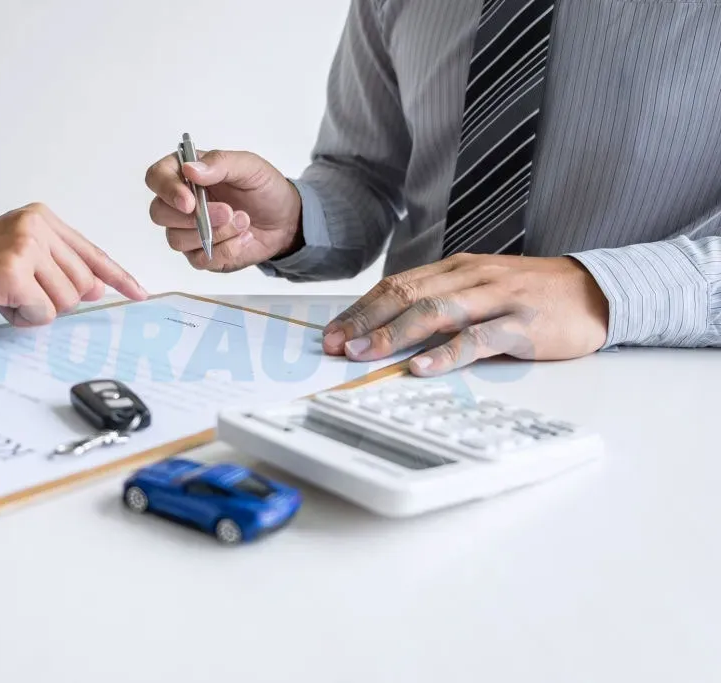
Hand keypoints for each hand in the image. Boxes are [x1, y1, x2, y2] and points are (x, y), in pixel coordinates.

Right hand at [0, 203, 146, 324]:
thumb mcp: (18, 255)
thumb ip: (59, 267)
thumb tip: (99, 288)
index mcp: (41, 218)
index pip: (92, 252)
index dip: (118, 276)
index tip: (140, 292)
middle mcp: (37, 226)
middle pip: (84, 285)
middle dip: (57, 301)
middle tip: (21, 294)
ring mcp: (25, 246)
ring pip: (66, 301)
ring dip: (37, 310)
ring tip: (6, 295)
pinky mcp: (13, 271)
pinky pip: (42, 312)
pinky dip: (23, 317)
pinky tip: (0, 302)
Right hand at [145, 148, 303, 271]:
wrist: (285, 220)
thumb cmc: (264, 189)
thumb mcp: (249, 166)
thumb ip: (220, 163)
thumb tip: (190, 169)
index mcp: (186, 174)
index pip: (156, 178)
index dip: (167, 190)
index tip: (190, 201)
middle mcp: (181, 203)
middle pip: (159, 213)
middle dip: (194, 217)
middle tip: (228, 211)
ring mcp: (187, 231)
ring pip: (177, 239)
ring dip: (215, 233)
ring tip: (244, 221)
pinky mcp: (200, 254)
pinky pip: (198, 260)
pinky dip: (226, 250)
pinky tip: (244, 238)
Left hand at [322, 254, 609, 374]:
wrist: (597, 290)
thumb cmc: (532, 294)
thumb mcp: (481, 288)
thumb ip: (442, 302)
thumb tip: (391, 328)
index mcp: (457, 268)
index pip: (397, 285)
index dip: (361, 309)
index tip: (332, 333)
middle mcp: (471, 277)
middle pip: (407, 295)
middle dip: (365, 321)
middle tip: (334, 345)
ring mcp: (497, 298)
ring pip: (435, 313)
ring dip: (393, 335)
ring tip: (363, 354)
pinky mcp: (522, 324)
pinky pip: (478, 338)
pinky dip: (445, 354)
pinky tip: (420, 367)